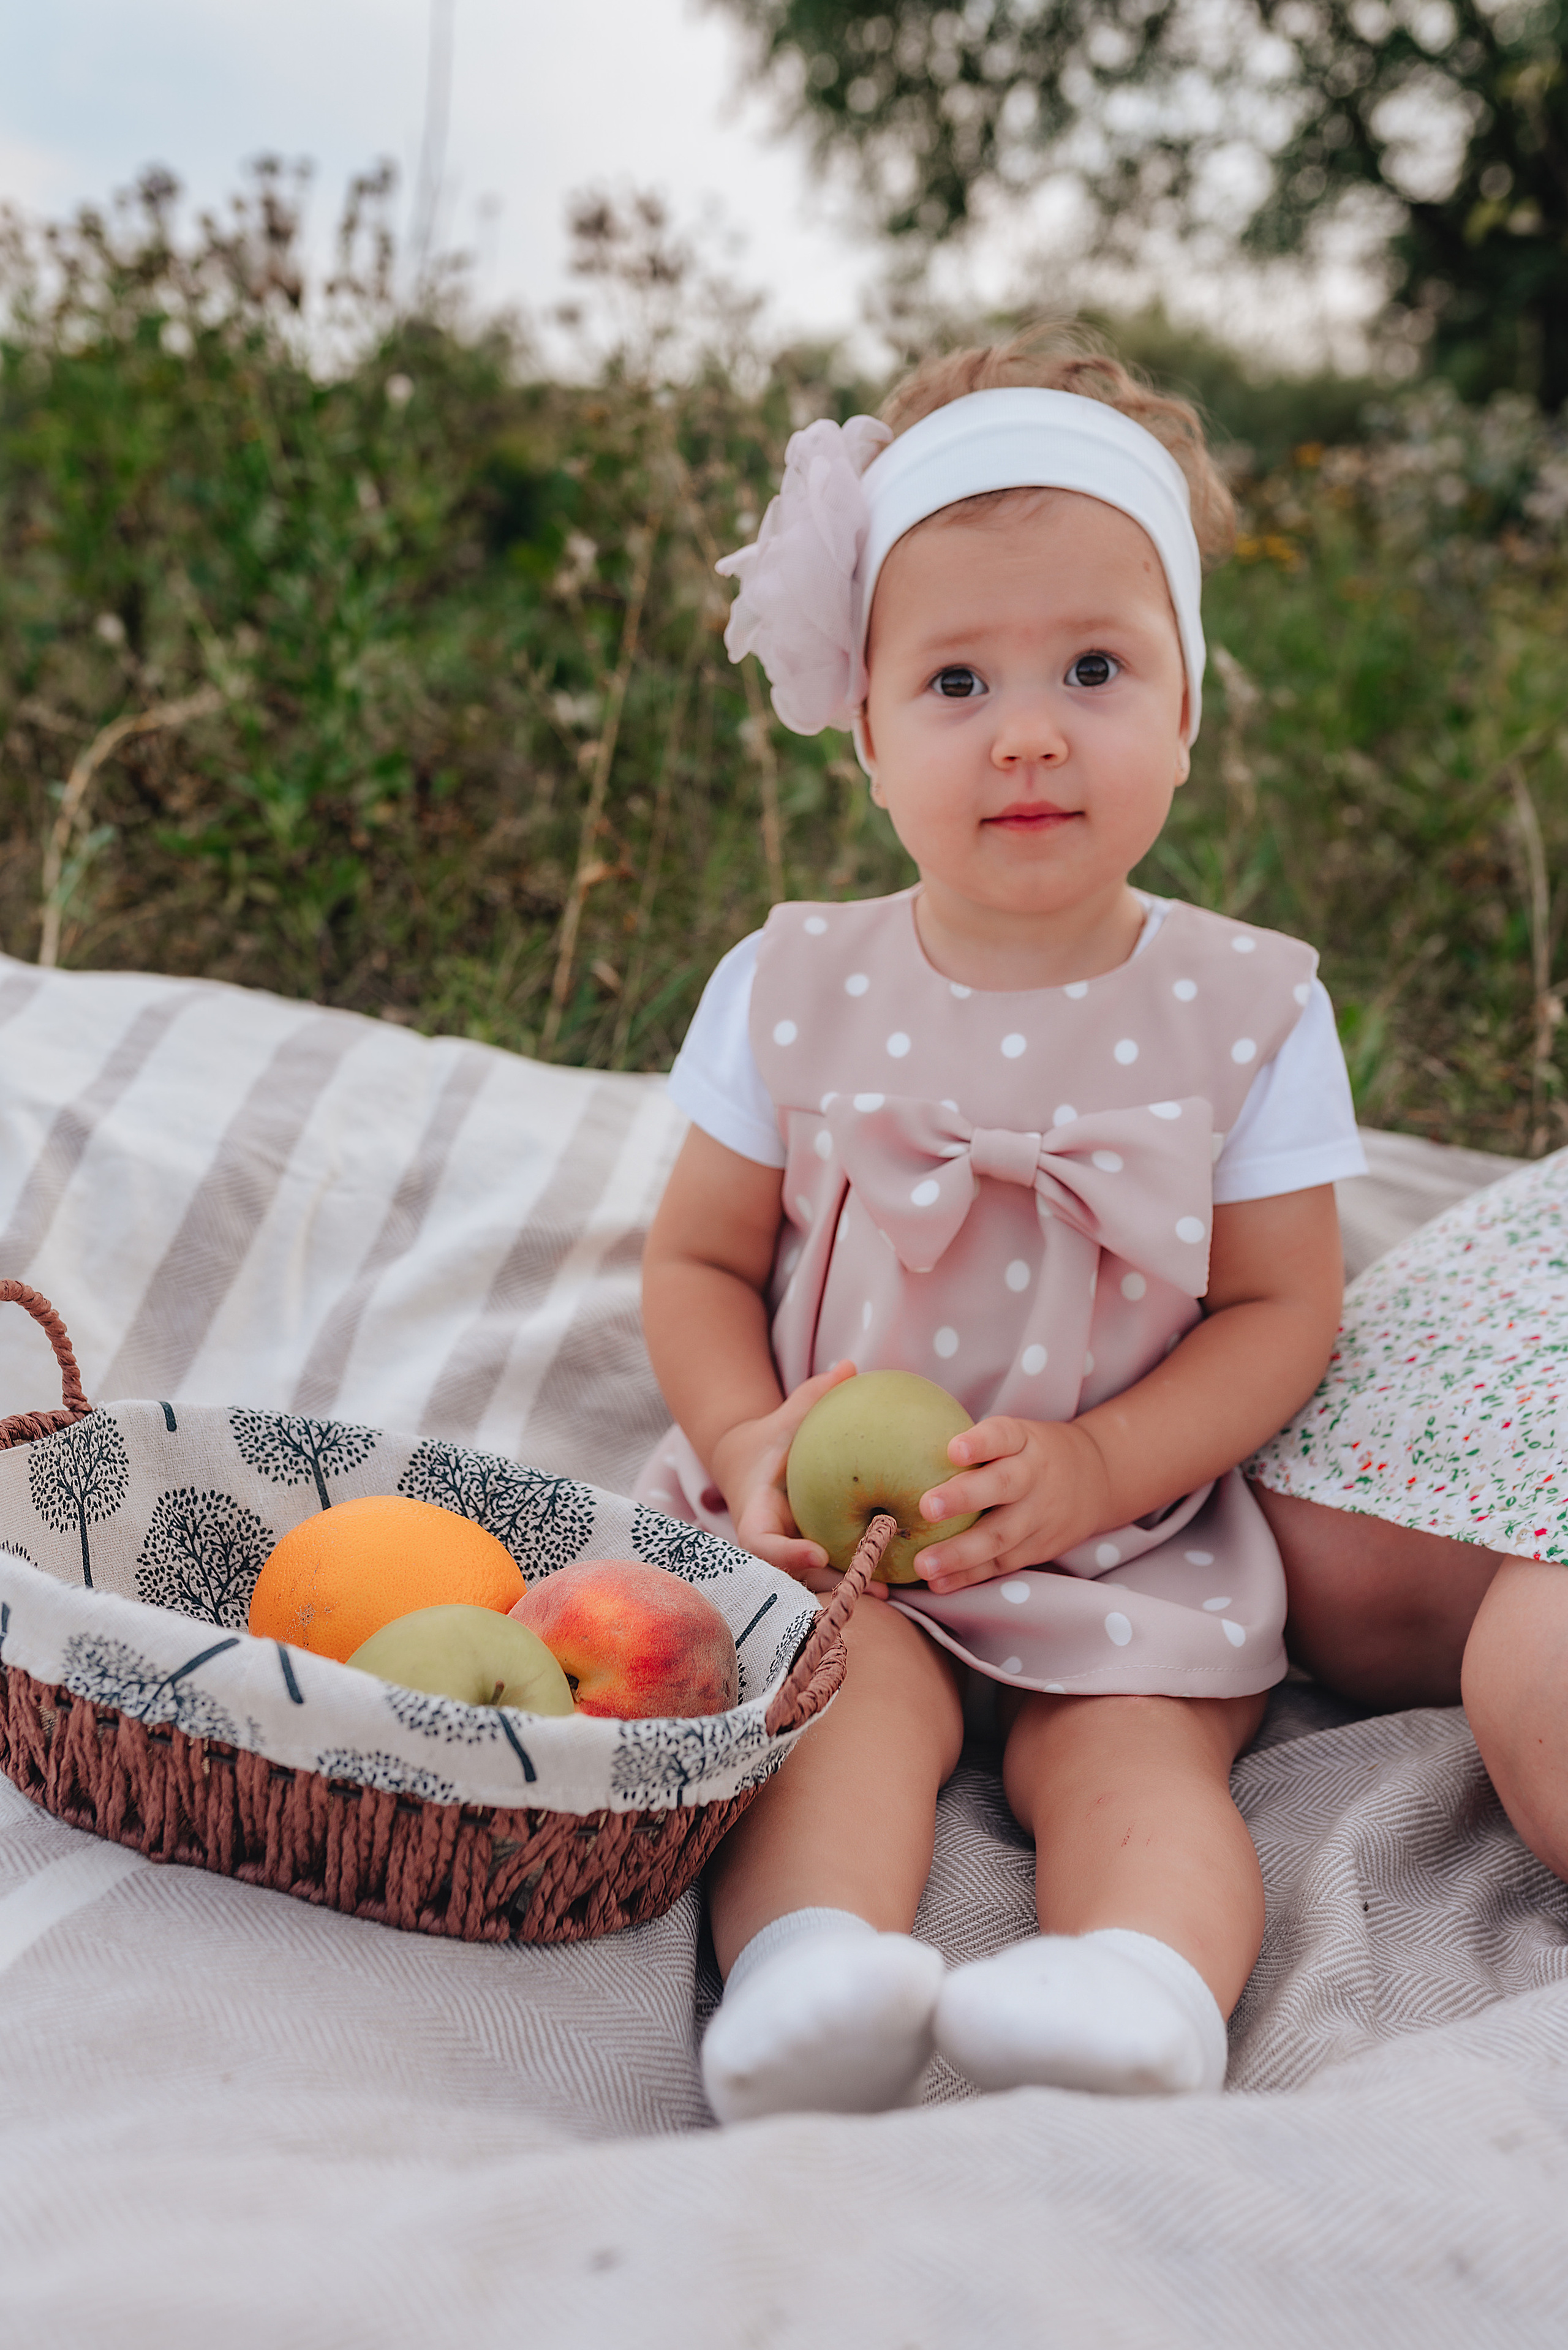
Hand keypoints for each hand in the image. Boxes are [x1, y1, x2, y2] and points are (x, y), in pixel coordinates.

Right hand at [712, 1362, 888, 1600]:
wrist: (754, 1467)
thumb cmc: (773, 1439)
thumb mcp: (787, 1418)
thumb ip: (812, 1397)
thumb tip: (849, 1366)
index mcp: (757, 1513)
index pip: (762, 1542)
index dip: (786, 1553)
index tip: (818, 1552)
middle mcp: (773, 1543)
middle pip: (793, 1576)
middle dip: (828, 1585)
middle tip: (869, 1586)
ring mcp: (791, 1556)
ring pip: (816, 1582)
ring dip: (849, 1588)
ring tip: (888, 1592)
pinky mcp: (811, 1559)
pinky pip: (833, 1571)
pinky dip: (859, 1575)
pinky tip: (898, 1578)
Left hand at [914, 1415, 1114, 1595]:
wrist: (1095, 1479)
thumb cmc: (1029, 1453)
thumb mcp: (1014, 1434)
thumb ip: (972, 1442)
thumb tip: (896, 1444)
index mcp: (1024, 1442)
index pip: (1004, 1435)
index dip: (981, 1443)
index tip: (953, 1449)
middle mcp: (1034, 1477)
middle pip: (1003, 1486)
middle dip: (965, 1498)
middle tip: (926, 1507)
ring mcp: (1039, 1515)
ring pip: (1001, 1536)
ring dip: (961, 1553)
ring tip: (924, 1564)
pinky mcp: (1038, 1547)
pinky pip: (1002, 1563)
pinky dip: (970, 1576)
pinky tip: (940, 1583)